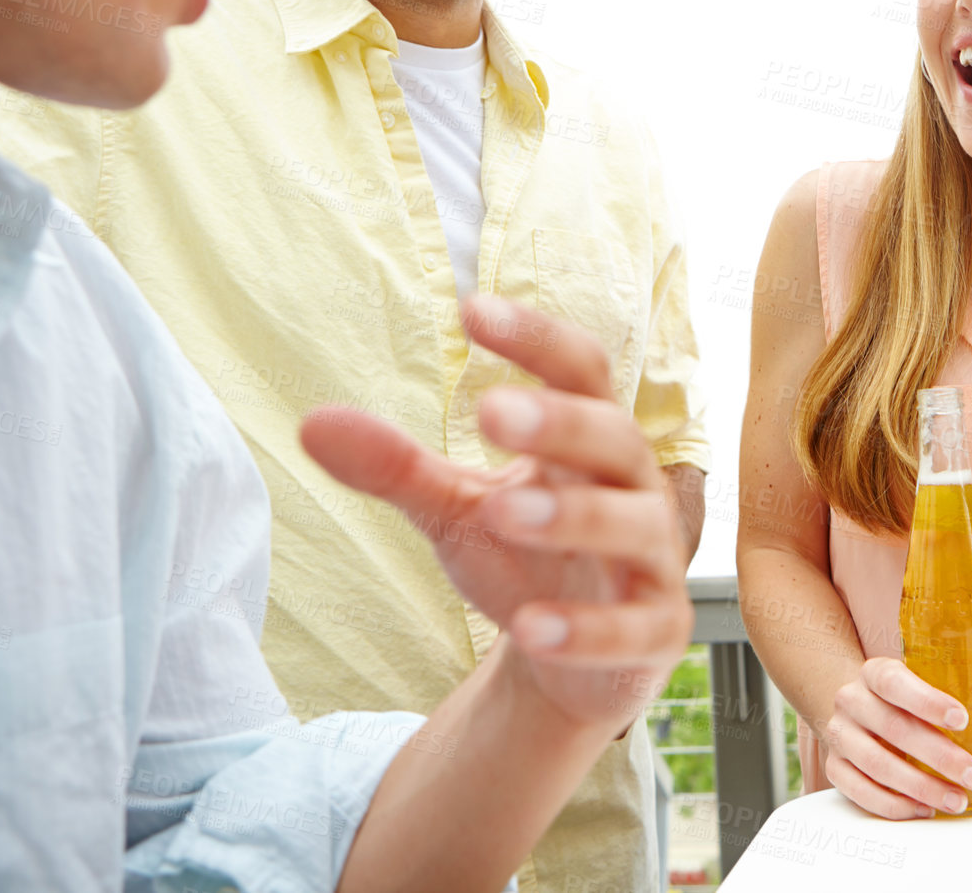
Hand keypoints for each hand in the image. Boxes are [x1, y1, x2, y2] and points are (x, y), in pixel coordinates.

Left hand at [300, 295, 690, 732]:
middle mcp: (634, 488)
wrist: (574, 662)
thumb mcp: (455, 509)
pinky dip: (588, 629)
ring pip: (633, 527)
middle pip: (614, 438)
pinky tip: (532, 629)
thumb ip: (398, 468)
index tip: (473, 309)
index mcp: (590, 442)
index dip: (537, 339)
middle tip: (490, 412)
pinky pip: (634, 627)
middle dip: (560, 422)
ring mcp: (654, 561)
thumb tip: (313, 423)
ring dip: (572, 517)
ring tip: (501, 511)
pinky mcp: (658, 632)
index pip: (580, 371)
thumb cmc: (525, 561)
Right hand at [821, 658, 971, 819]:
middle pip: (893, 728)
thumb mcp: (944, 682)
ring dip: (921, 787)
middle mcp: (852, 699)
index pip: (896, 682)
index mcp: (877, 672)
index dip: (927, 700)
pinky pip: (860, 791)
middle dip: (939, 756)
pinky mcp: (835, 767)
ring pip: (877, 765)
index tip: (961, 719)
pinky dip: (893, 804)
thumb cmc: (910, 697)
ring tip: (957, 800)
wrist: (858, 708)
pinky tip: (924, 809)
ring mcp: (841, 735)